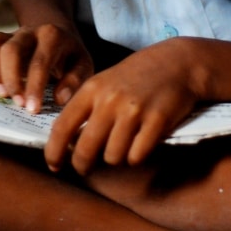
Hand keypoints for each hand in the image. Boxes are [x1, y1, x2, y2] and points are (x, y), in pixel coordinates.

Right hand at [0, 23, 93, 113]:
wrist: (59, 35)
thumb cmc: (70, 56)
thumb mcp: (83, 65)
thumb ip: (75, 80)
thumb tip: (59, 98)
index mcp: (53, 36)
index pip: (40, 61)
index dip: (34, 87)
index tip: (32, 109)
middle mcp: (29, 31)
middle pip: (11, 50)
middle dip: (11, 79)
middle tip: (17, 103)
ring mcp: (11, 34)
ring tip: (0, 93)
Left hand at [45, 38, 200, 175]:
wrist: (177, 62)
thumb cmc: (137, 75)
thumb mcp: (105, 82)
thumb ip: (86, 107)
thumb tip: (66, 141)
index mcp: (92, 89)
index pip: (62, 127)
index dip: (54, 151)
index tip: (53, 165)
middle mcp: (109, 100)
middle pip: (84, 149)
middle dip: (82, 165)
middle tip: (85, 168)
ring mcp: (133, 111)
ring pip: (112, 157)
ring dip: (115, 158)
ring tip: (122, 145)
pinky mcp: (157, 121)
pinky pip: (136, 156)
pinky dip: (136, 156)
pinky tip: (140, 144)